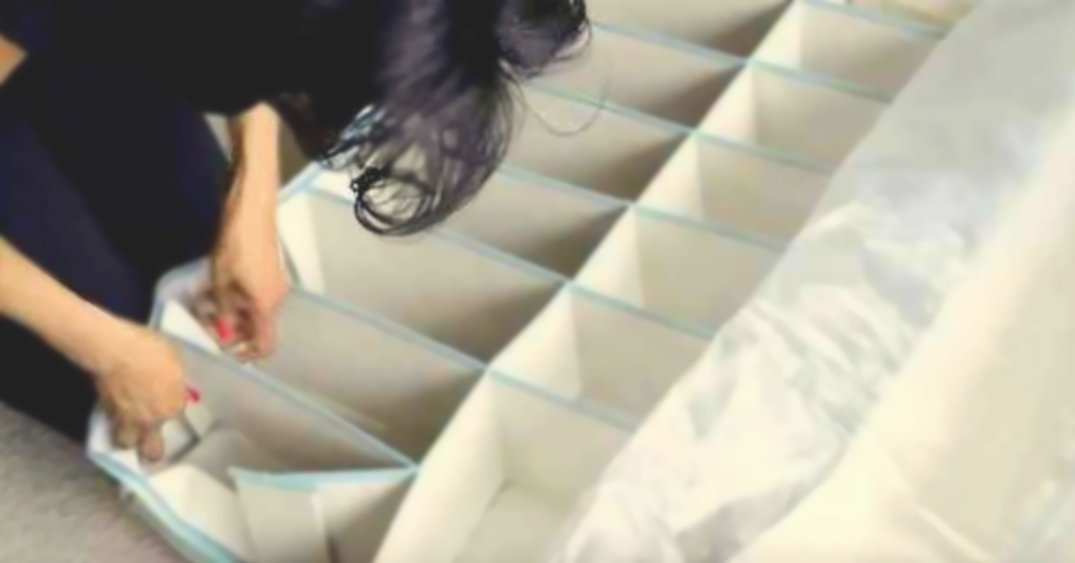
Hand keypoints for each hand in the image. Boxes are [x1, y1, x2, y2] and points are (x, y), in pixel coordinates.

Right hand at [89, 319, 187, 461]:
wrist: (117, 352)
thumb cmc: (151, 351)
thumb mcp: (174, 361)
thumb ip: (174, 381)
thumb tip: (171, 383)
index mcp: (173, 406)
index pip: (176, 413)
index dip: (170, 405)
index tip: (167, 398)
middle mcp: (151, 420)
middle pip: (152, 450)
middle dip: (152, 452)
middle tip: (150, 451)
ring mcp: (127, 419)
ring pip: (126, 442)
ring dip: (128, 440)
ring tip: (127, 436)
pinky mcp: (105, 413)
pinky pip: (111, 424)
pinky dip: (112, 422)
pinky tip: (113, 414)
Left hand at [210, 188, 288, 360]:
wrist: (252, 214)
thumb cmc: (236, 249)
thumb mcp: (221, 283)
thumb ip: (223, 313)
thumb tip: (224, 333)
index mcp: (266, 307)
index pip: (266, 345)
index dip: (248, 354)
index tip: (226, 349)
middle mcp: (276, 301)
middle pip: (260, 329)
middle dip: (235, 332)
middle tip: (208, 325)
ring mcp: (277, 287)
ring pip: (257, 313)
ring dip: (235, 315)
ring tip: (209, 306)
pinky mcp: (272, 274)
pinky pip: (258, 298)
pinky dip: (241, 301)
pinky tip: (221, 290)